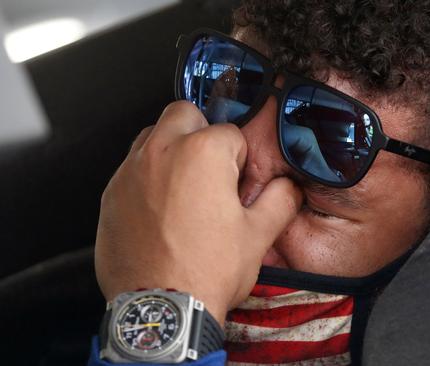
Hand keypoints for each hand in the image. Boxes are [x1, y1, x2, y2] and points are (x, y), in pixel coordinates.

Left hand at [95, 101, 302, 323]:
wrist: (161, 309)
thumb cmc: (207, 270)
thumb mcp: (258, 235)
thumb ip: (281, 200)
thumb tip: (288, 187)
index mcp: (203, 153)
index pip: (231, 133)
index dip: (240, 159)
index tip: (238, 184)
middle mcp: (161, 152)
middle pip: (184, 114)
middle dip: (201, 132)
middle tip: (211, 169)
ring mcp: (130, 172)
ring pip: (151, 136)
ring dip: (171, 149)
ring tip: (185, 186)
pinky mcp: (110, 195)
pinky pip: (131, 169)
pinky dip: (147, 177)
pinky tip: (161, 209)